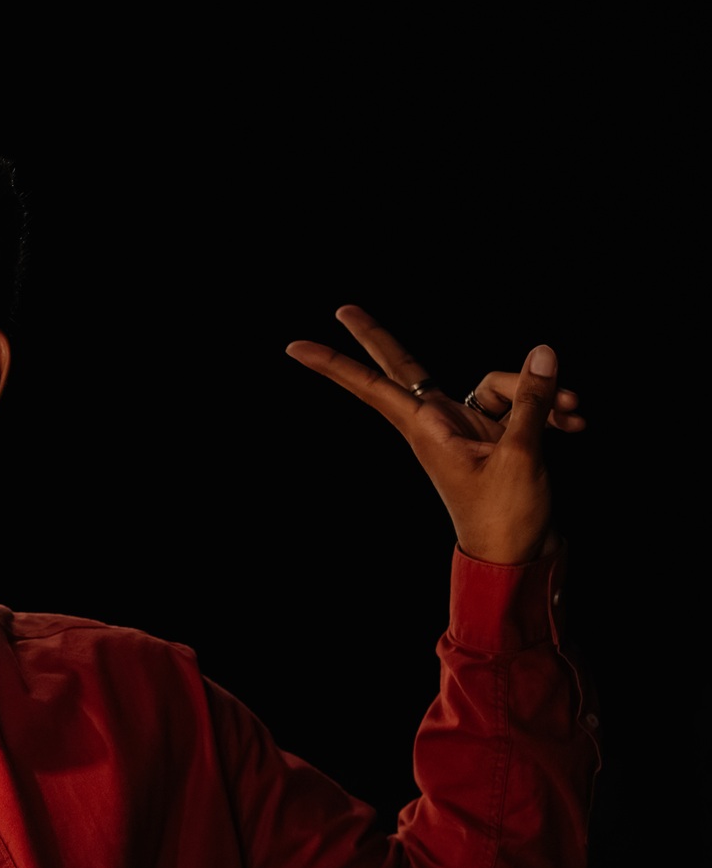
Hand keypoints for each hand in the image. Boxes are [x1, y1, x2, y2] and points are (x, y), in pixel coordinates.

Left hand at [286, 305, 585, 565]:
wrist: (521, 558)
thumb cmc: (507, 516)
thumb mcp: (522, 455)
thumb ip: (530, 402)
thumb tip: (542, 353)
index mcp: (427, 429)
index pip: (374, 386)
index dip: (336, 365)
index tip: (294, 347)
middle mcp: (439, 423)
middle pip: (405, 366)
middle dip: (377, 337)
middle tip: (342, 309)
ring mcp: (466, 428)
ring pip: (495, 383)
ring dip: (537, 392)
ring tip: (572, 413)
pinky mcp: (495, 436)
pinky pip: (518, 404)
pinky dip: (546, 409)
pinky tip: (574, 423)